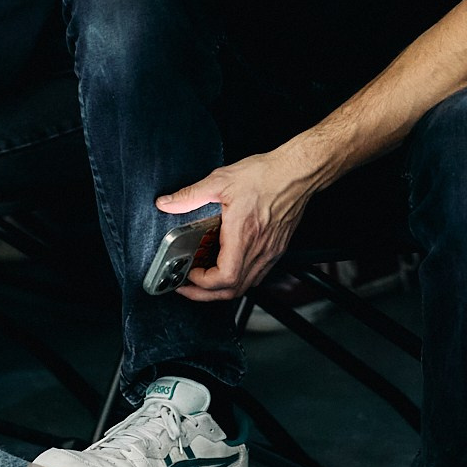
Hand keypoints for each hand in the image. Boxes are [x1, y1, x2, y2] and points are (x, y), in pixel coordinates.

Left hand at [154, 151, 315, 301]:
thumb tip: (167, 202)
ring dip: (222, 289)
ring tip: (204, 279)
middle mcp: (259, 248)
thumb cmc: (267, 175)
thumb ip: (190, 195)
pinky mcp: (277, 248)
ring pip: (246, 285)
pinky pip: (257, 274)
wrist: (298, 172)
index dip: (202, 283)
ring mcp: (270, 251)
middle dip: (205, 294)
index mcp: (243, 234)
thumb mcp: (221, 180)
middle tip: (187, 287)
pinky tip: (229, 265)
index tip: (189, 273)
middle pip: (233, 290)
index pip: (224, 277)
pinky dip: (239, 278)